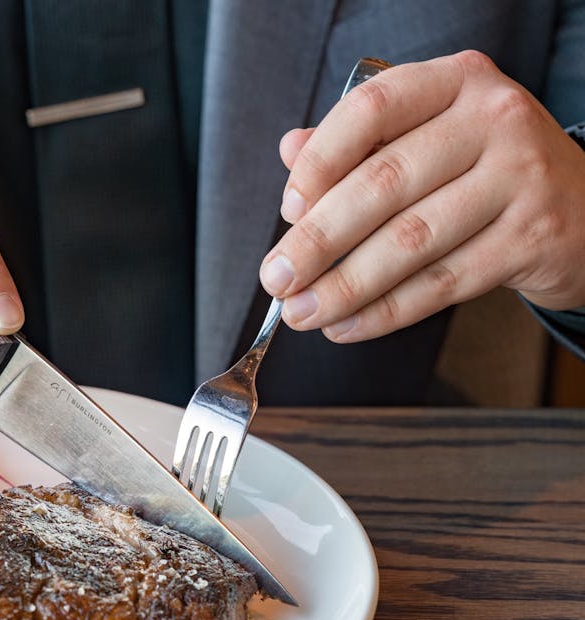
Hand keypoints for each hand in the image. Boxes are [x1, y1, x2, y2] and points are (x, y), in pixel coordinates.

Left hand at [258, 50, 584, 342]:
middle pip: (384, 184)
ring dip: (345, 286)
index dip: (320, 162)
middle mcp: (493, 118)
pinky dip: (385, 311)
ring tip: (302, 312)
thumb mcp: (427, 138)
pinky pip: (442, 283)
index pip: (371, 110)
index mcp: (454, 81)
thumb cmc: (482, 170)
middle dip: (317, 241)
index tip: (287, 211)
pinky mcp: (533, 236)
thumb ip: (360, 143)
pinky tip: (347, 327)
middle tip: (276, 279)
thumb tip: (290, 150)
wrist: (583, 207)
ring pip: (410, 241)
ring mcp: (521, 176)